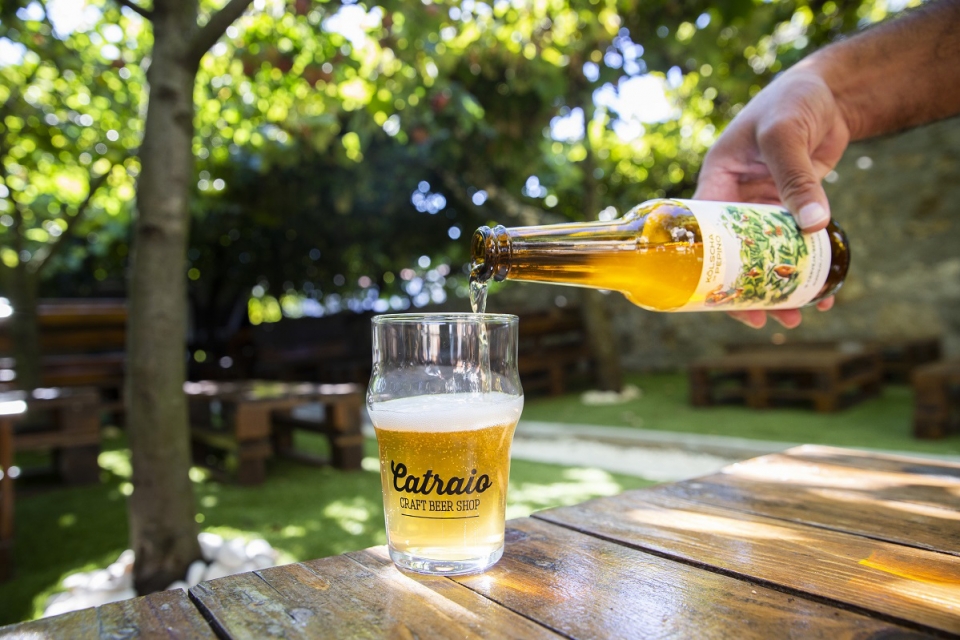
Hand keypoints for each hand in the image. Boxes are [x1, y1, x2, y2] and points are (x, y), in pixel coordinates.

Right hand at [694, 67, 849, 328]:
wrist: (830, 89)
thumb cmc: (791, 101)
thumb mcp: (784, 137)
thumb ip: (796, 180)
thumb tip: (814, 227)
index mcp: (716, 182)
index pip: (705, 234)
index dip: (711, 269)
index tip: (724, 299)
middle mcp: (736, 198)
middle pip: (736, 253)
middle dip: (750, 288)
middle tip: (766, 320)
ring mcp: (766, 204)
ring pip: (768, 253)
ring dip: (782, 283)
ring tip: (796, 315)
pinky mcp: (795, 205)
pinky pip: (799, 242)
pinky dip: (810, 264)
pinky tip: (824, 289)